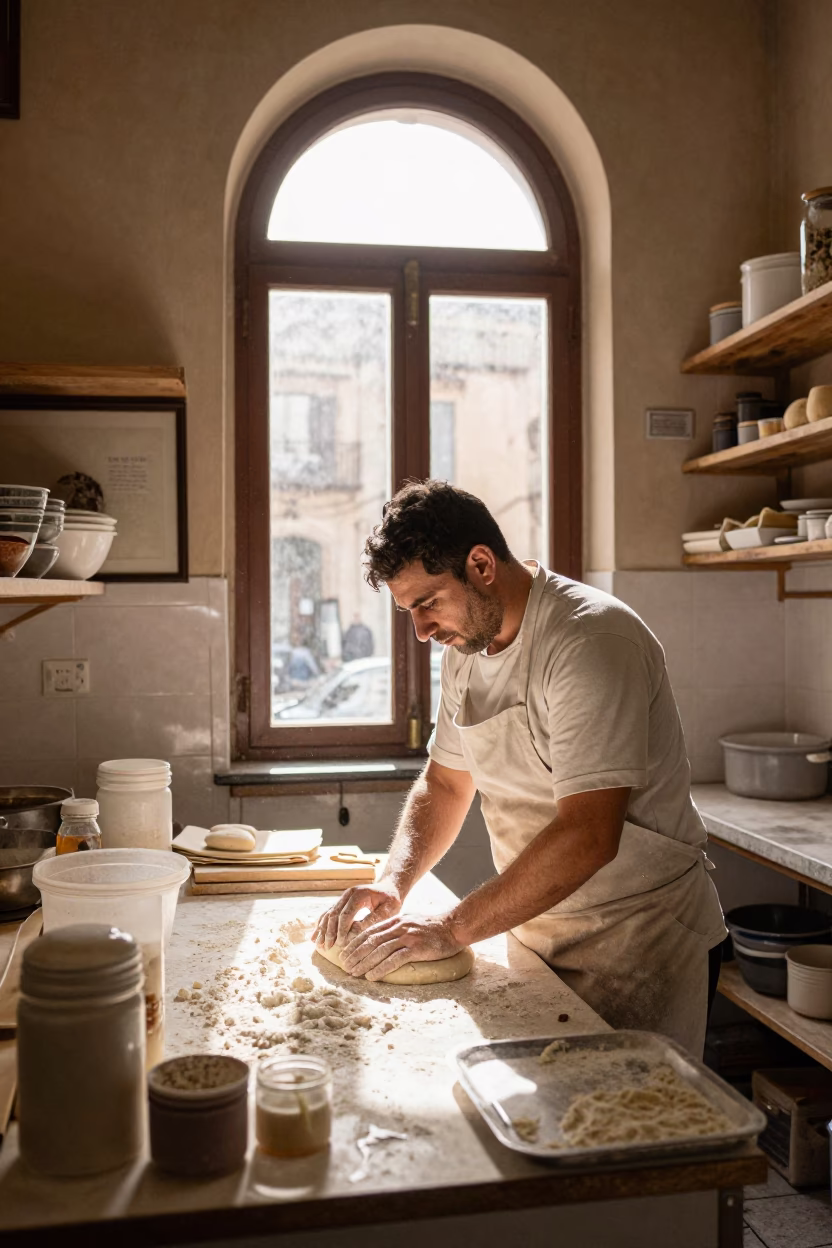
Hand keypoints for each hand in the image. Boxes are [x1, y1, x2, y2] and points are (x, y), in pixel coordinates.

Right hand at [312, 880, 402, 949]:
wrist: (390, 888)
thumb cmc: (391, 900)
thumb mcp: (387, 909)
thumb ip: (372, 920)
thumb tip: (355, 933)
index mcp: (359, 894)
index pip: (346, 914)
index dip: (342, 930)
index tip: (340, 944)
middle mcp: (348, 893)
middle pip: (333, 914)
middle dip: (329, 932)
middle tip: (327, 947)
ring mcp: (343, 897)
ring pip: (328, 914)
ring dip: (322, 930)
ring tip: (319, 944)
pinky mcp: (341, 902)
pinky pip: (328, 913)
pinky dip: (321, 925)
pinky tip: (315, 936)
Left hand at [339, 913, 462, 981]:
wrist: (453, 927)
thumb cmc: (433, 927)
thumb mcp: (411, 922)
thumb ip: (396, 929)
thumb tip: (381, 940)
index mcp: (395, 921)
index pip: (369, 932)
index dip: (355, 943)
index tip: (345, 953)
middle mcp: (398, 927)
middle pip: (371, 941)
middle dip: (355, 954)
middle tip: (344, 966)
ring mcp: (407, 937)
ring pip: (379, 951)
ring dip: (364, 963)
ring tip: (353, 973)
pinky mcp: (416, 948)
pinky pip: (394, 960)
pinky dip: (380, 969)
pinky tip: (372, 976)